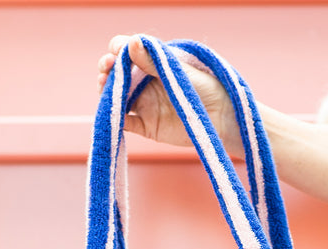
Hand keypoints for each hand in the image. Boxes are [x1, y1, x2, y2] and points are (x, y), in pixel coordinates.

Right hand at [96, 35, 240, 153]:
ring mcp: (144, 104)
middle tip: (106, 67)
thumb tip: (130, 43)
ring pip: (116, 97)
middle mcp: (144, 82)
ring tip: (104, 86)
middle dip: (107, 68)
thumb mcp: (178, 70)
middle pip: (116, 74)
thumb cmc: (206, 87)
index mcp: (152, 63)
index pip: (126, 51)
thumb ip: (153, 60)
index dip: (117, 49)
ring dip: (106, 92)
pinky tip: (111, 113)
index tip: (117, 51)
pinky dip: (114, 119)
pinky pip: (124, 123)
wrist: (222, 117)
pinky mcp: (146, 126)